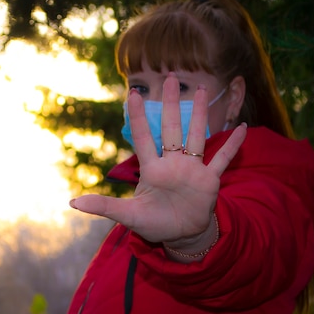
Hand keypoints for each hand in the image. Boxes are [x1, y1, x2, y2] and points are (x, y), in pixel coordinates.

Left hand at [69, 73, 246, 244]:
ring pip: (197, 136)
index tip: (130, 93)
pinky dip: (232, 145)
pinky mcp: (210, 180)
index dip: (137, 117)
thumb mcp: (128, 216)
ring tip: (202, 90)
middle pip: (171, 129)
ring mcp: (192, 170)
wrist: (181, 234)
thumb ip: (104, 207)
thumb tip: (72, 204)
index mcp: (152, 169)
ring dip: (200, 115)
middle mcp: (172, 163)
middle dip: (170, 105)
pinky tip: (241, 127)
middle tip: (170, 78)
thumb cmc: (153, 222)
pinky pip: (222, 159)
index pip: (143, 138)